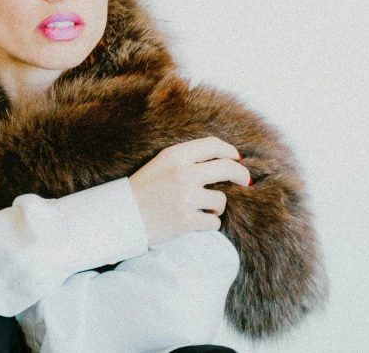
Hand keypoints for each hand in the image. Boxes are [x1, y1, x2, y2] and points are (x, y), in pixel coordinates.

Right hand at [128, 137, 250, 245]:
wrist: (122, 216)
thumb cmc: (144, 188)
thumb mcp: (162, 163)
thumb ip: (187, 158)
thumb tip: (223, 158)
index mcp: (175, 155)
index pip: (213, 145)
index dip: (229, 151)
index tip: (237, 158)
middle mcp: (183, 173)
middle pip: (226, 168)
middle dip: (241, 174)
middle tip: (246, 181)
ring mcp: (185, 198)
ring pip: (222, 200)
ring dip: (217, 206)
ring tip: (204, 209)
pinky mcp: (186, 221)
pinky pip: (214, 222)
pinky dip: (209, 223)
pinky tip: (198, 222)